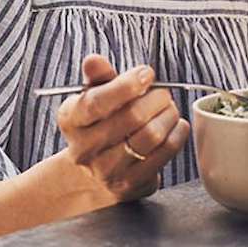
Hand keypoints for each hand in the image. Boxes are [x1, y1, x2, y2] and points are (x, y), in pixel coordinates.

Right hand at [56, 55, 189, 201]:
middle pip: (131, 117)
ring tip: (169, 108)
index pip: (97, 101)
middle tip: (163, 93)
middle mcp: (84, 149)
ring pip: (150, 136)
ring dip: (168, 116)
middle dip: (155, 99)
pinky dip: (176, 135)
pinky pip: (163, 155)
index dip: (126, 85)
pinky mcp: (129, 186)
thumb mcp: (92, 96)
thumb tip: (94, 60)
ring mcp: (106, 171)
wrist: (91, 174)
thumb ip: (97, 77)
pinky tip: (176, 126)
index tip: (146, 73)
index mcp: (71, 120)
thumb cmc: (98, 125)